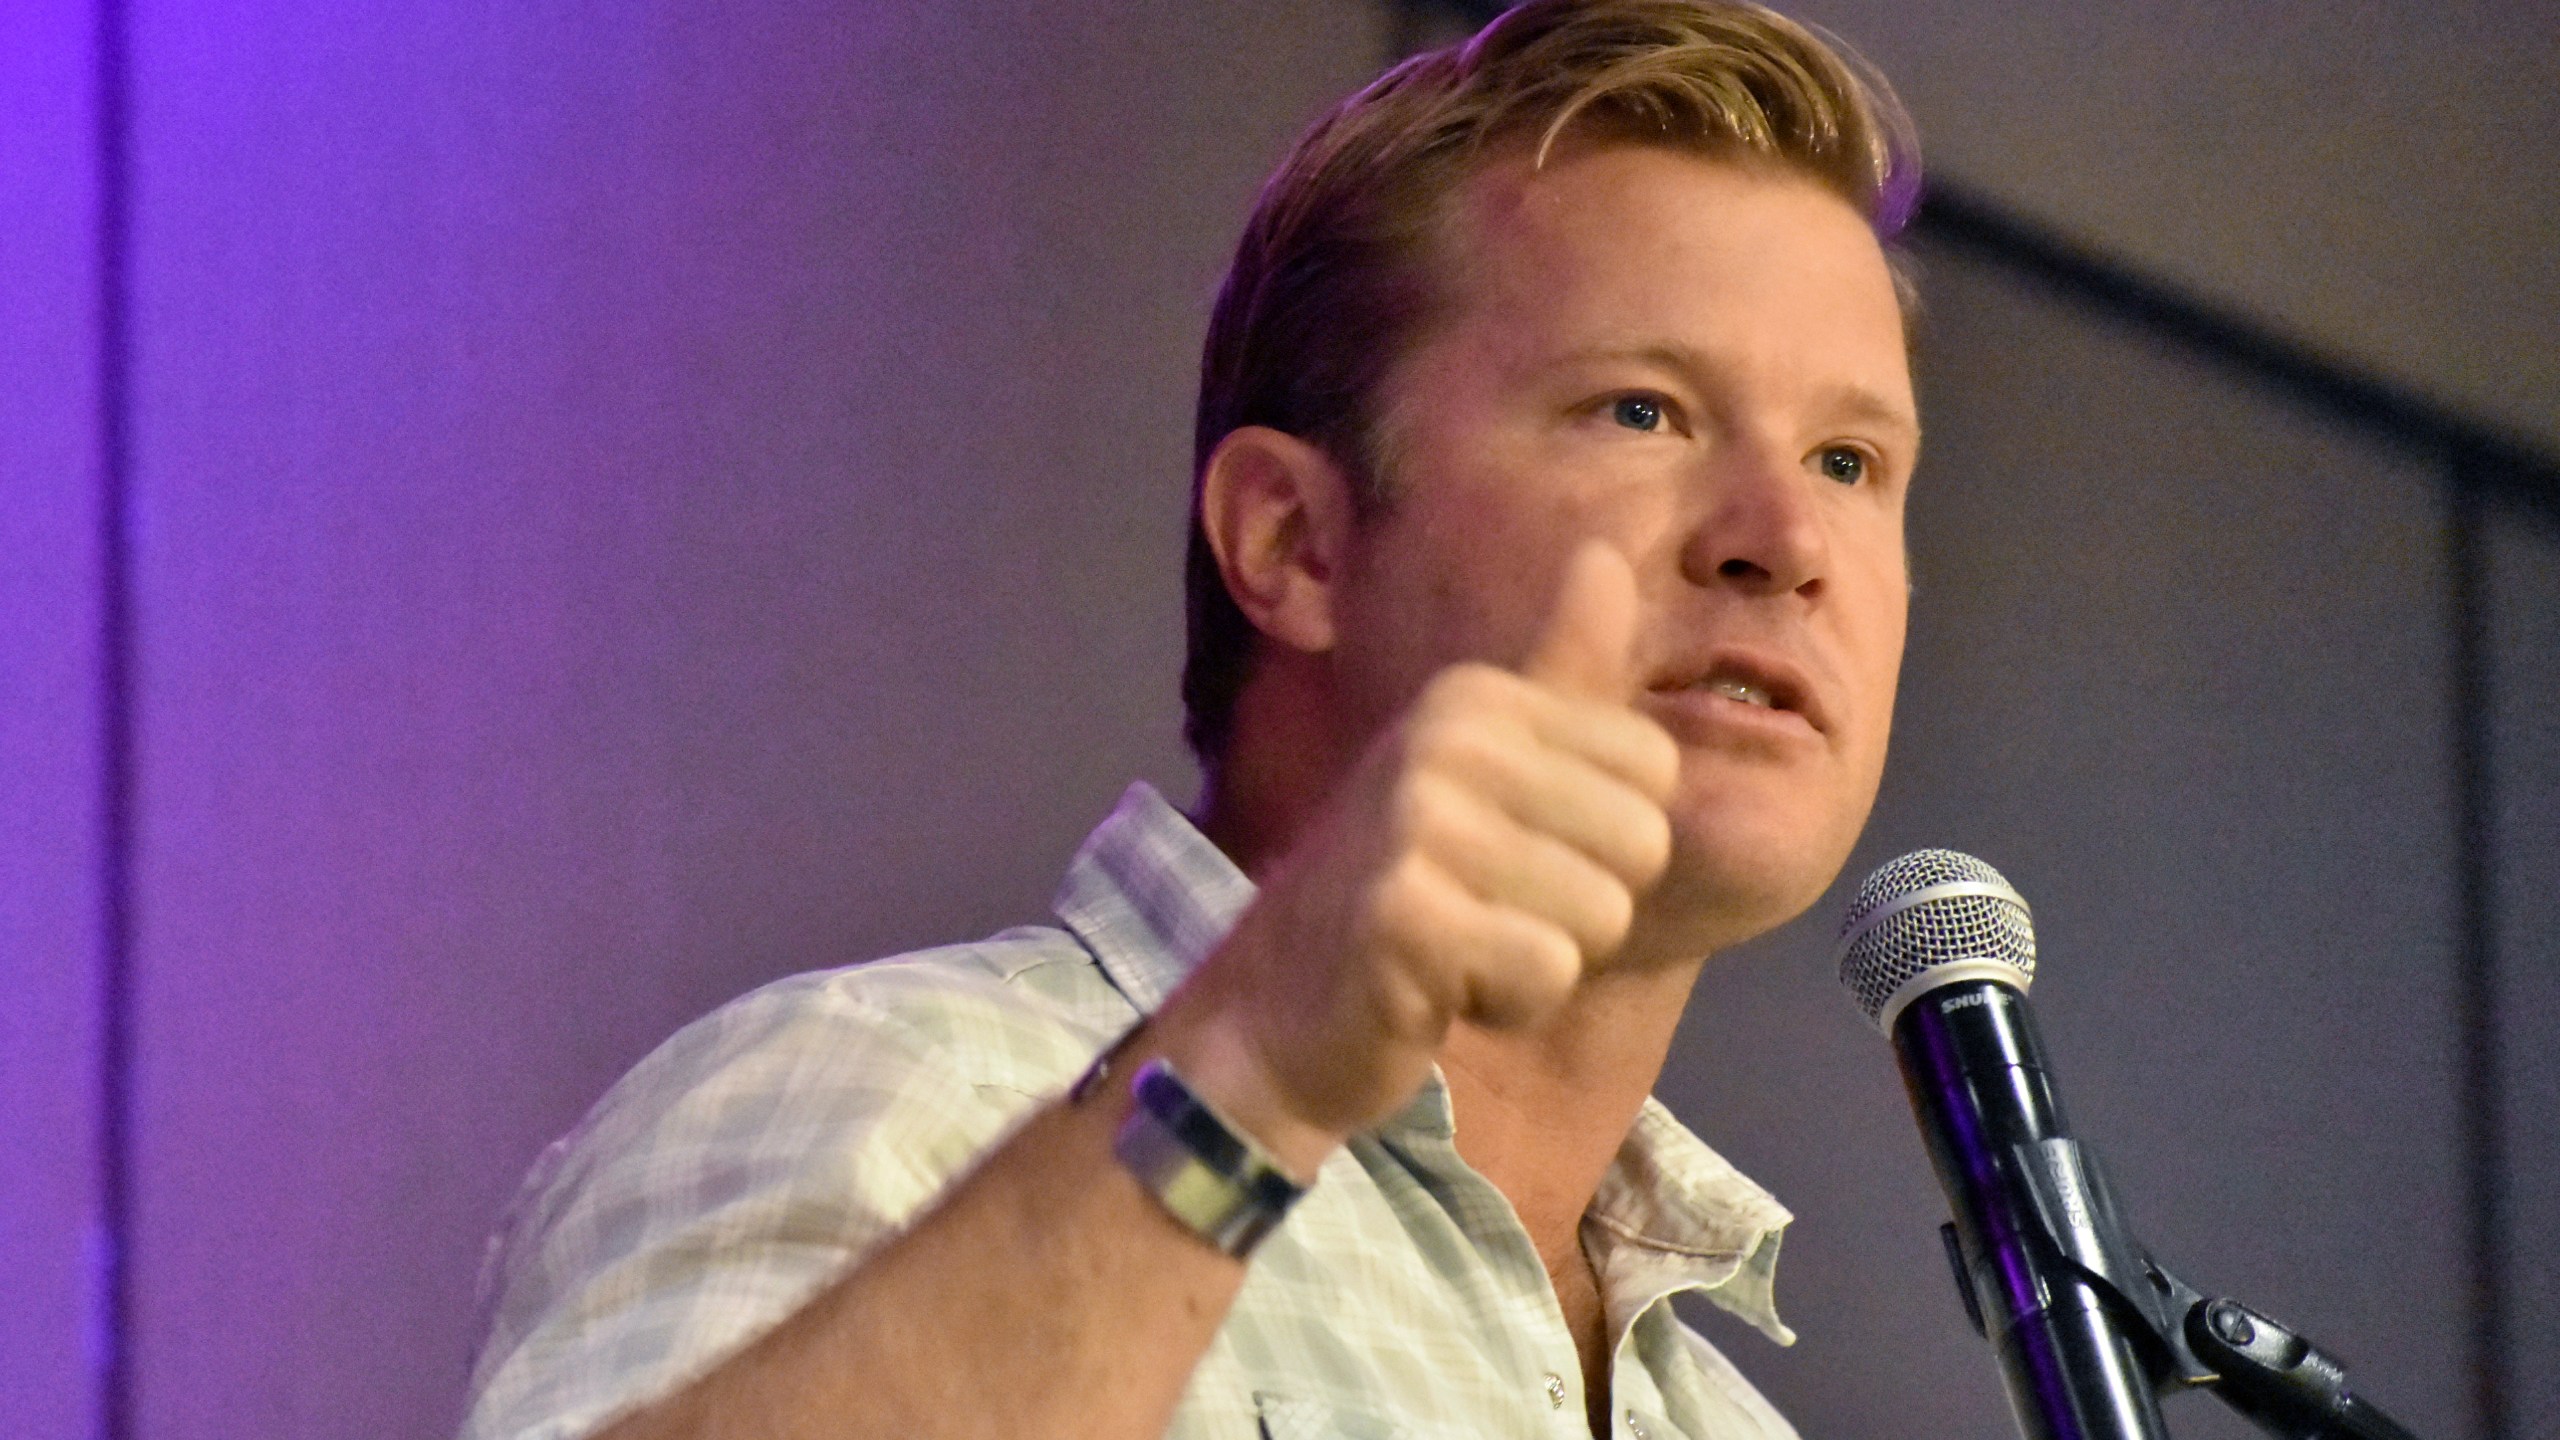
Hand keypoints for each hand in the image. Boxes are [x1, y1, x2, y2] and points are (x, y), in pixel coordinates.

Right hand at [1167, 542, 1680, 1174]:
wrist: (1275, 1011)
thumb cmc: (1399, 889)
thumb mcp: (1483, 762)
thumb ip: (1556, 668)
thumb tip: (1606, 548)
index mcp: (1474, 695)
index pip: (1655, 773)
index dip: (1601, 840)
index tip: (1510, 855)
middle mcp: (1444, 738)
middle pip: (1641, 846)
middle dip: (1580, 907)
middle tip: (1482, 912)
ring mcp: (1416, 823)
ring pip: (1601, 916)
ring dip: (1541, 961)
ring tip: (1459, 949)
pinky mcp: (1402, 918)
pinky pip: (1547, 971)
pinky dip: (1508, 1003)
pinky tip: (1440, 991)